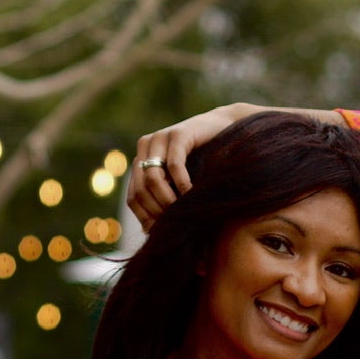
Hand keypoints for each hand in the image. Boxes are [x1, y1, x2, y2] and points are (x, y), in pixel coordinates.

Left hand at [127, 104, 261, 230]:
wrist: (226, 127)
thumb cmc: (204, 160)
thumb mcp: (178, 181)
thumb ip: (163, 198)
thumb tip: (147, 231)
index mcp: (141, 159)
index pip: (133, 196)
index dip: (146, 217)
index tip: (163, 230)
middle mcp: (145, 147)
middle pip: (141, 189)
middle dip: (158, 210)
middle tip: (175, 222)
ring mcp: (160, 138)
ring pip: (153, 178)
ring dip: (168, 199)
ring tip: (182, 210)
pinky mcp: (178, 134)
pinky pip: (174, 165)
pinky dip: (182, 183)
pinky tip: (191, 193)